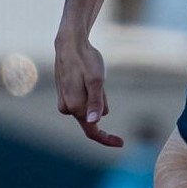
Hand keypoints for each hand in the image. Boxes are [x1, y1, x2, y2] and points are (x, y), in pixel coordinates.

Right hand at [56, 33, 119, 149]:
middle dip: (101, 104)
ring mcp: (65, 102)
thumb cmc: (85, 60)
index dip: (106, 139)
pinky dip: (90, 92)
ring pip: (90, 108)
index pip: (92, 131)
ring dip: (96, 97)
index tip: (121, 143)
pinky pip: (85, 100)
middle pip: (94, 117)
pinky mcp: (65, 95)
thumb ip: (96, 102)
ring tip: (92, 75)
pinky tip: (86, 76)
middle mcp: (67, 108)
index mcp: (75, 106)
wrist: (70, 44)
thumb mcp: (97, 79)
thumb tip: (94, 122)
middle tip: (100, 80)